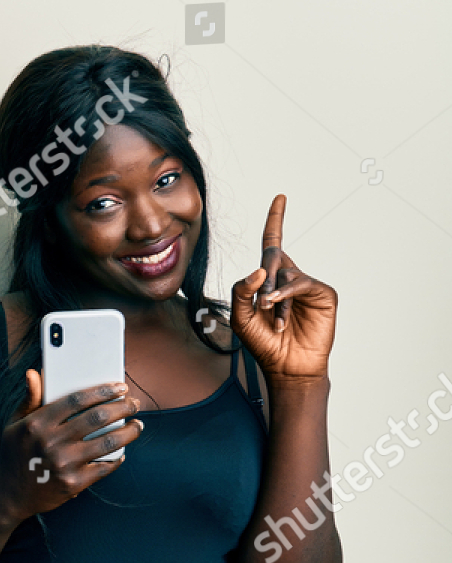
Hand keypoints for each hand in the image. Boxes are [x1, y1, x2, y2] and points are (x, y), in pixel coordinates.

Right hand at [0, 371, 143, 522]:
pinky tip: (122, 451)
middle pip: (97, 418)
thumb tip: (34, 373)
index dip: (103, 391)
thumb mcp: (14, 424)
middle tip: (133, 404)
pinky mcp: (73, 483)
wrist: (8, 495)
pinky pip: (105, 467)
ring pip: (108, 442)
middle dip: (123, 408)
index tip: (120, 387)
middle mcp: (51, 442)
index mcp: (37, 424)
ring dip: (130, 432)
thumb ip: (29, 399)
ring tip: (137, 425)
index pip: (77, 400)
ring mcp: (64, 464)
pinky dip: (118, 457)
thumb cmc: (14, 454)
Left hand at [230, 195, 335, 382]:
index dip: (275, 220)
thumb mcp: (240, 317)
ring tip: (272, 319)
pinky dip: (286, 295)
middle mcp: (289, 278)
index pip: (272, 243)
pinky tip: (279, 311)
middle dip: (263, 278)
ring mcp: (307, 285)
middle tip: (262, 304)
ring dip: (274, 298)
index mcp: (269, 279)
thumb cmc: (262, 342)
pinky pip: (301, 283)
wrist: (286, 366)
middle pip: (273, 256)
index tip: (280, 197)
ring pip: (285, 274)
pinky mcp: (323, 294)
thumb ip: (241, 291)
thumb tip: (259, 270)